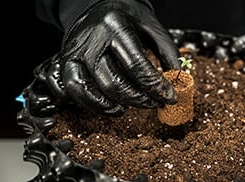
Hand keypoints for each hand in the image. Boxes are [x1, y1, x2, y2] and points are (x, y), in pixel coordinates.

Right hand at [45, 0, 179, 115]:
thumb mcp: (153, 27)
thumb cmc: (129, 18)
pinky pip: (71, 89)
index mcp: (115, 26)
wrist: (99, 4)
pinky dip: (90, 104)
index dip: (156, 87)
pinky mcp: (65, 60)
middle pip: (113, 82)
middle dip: (138, 99)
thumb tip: (179, 82)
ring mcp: (74, 50)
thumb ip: (168, 52)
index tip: (171, 97)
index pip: (137, 65)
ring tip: (130, 108)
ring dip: (111, 106)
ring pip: (88, 89)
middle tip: (154, 103)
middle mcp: (91, 39)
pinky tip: (111, 106)